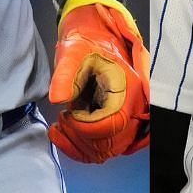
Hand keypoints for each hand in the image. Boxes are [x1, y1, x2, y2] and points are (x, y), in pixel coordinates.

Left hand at [48, 0, 150, 162]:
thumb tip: (57, 98)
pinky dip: (82, 149)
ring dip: (79, 145)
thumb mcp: (73, 52)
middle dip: (81, 136)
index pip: (112, 124)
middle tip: (63, 118)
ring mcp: (128, 120)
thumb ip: (66, 74)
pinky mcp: (119, 127)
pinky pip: (105, 148)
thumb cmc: (86, 45)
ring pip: (107, 150)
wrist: (95, 42)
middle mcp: (135, 108)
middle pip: (110, 143)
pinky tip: (62, 135)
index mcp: (128, 89)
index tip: (67, 114)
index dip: (85, 127)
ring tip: (61, 125)